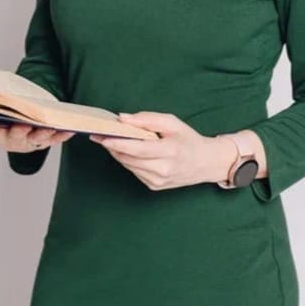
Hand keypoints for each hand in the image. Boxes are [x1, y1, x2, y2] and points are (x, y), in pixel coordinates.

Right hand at [0, 122, 75, 152]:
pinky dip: (62, 135)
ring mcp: (32, 142)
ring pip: (37, 139)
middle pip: (16, 137)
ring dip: (43, 133)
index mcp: (0, 135)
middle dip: (19, 131)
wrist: (23, 128)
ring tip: (48, 127)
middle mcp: (16, 141)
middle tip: (21, 126)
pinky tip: (68, 130)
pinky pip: (55, 139)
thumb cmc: (9, 117)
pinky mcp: (46, 140)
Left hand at [88, 111, 235, 189]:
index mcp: (170, 151)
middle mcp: (164, 169)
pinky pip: (135, 172)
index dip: (119, 144)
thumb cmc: (188, 139)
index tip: (104, 138)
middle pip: (130, 159)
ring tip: (110, 141)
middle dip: (113, 147)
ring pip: (129, 166)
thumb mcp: (172, 122)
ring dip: (118, 154)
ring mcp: (158, 181)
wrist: (205, 163)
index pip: (139, 149)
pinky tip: (128, 152)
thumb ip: (147, 119)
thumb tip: (123, 118)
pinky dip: (128, 161)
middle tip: (99, 136)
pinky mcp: (154, 187)